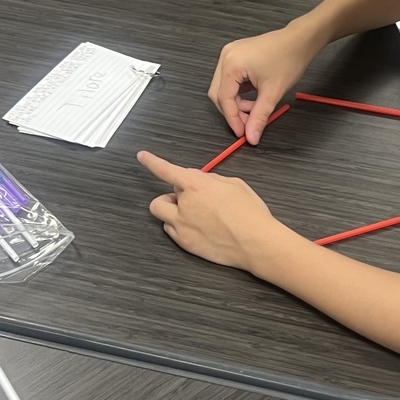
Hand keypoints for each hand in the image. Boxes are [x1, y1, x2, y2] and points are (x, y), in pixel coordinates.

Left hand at [138, 151, 281, 270]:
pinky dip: (176, 225)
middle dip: (176, 192)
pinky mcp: (185, 242)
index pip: (165, 170)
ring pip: (160, 210)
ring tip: (187, 211)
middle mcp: (185, 205)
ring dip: (170, 207)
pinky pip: (169, 230)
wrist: (256, 243)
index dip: (151, 162)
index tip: (143, 157)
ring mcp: (182, 225)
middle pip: (165, 192)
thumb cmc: (250, 214)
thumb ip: (211, 179)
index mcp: (197, 186)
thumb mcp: (235, 184)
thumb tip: (197, 177)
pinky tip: (193, 226)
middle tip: (191, 196)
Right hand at [208, 26, 316, 144]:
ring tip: (254, 110)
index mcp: (231, 64)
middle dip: (233, 112)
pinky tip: (253, 99)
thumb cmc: (289, 58)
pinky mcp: (236, 56)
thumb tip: (251, 136)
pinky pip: (230, 80)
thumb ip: (259, 117)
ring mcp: (230, 55)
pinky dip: (239, 93)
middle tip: (248, 124)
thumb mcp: (273, 93)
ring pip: (224, 88)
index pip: (224, 99)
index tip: (243, 133)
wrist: (300, 40)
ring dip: (236, 103)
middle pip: (219, 94)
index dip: (233, 120)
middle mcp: (226, 57)